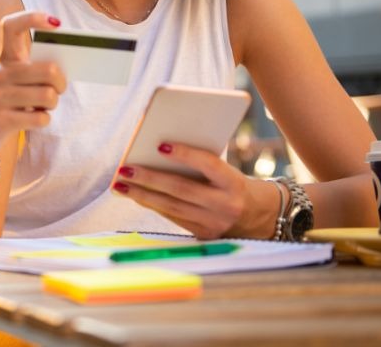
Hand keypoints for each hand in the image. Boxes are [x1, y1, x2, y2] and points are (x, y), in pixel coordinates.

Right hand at [0, 11, 66, 168]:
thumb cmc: (4, 103)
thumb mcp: (12, 81)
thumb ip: (33, 71)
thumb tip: (63, 69)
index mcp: (4, 59)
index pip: (11, 26)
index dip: (33, 17)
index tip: (55, 23)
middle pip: (49, 69)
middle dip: (61, 83)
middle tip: (57, 89)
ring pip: (48, 96)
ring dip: (52, 105)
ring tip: (41, 106)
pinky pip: (40, 118)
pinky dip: (43, 120)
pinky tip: (33, 120)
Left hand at [112, 143, 275, 238]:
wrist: (259, 217)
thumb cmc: (234, 184)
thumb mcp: (227, 172)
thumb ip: (202, 164)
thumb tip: (160, 151)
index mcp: (234, 183)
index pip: (208, 165)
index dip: (185, 154)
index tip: (160, 145)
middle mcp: (225, 205)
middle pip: (181, 189)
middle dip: (149, 179)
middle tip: (124, 169)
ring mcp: (214, 224)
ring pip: (171, 207)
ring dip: (142, 195)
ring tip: (120, 184)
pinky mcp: (203, 236)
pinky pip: (173, 218)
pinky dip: (152, 205)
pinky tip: (135, 195)